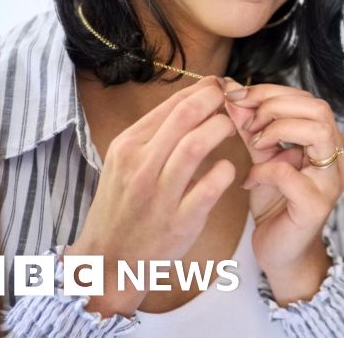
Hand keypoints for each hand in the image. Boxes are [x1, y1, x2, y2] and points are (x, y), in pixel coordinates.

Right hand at [67, 76, 236, 316]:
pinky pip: (211, 186)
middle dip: (215, 100)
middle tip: (233, 99)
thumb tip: (193, 100)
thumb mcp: (127, 162)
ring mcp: (160, 194)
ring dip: (222, 129)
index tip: (220, 86)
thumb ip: (157, 134)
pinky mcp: (180, 220)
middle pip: (186, 117)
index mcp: (128, 146)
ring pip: (197, 145)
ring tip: (232, 128)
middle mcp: (141, 166)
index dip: (202, 89)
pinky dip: (226, 171)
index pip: (171, 105)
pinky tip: (228, 169)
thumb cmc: (125, 204)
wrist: (110, 258)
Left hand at [221, 79, 343, 303]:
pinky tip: (249, 180)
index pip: (309, 99)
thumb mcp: (262, 157)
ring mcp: (332, 182)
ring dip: (277, 129)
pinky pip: (289, 172)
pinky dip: (263, 169)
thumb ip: (252, 127)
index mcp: (330, 142)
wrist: (281, 253)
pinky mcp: (316, 205)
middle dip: (275, 105)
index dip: (271, 92)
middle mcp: (339, 158)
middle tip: (246, 119)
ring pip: (317, 131)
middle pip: (319, 109)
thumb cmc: (275, 203)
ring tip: (254, 143)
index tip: (237, 96)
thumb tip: (232, 92)